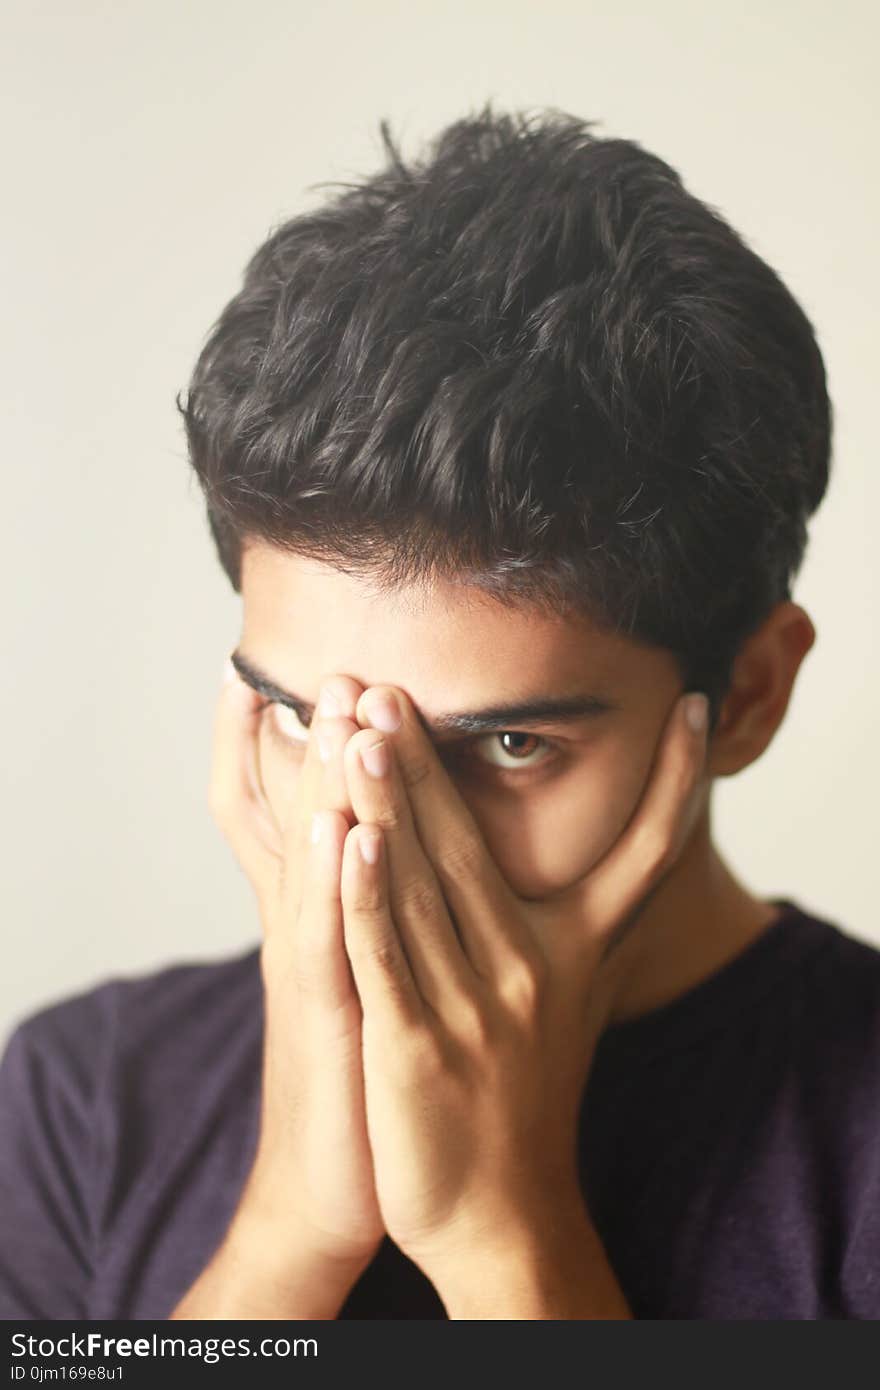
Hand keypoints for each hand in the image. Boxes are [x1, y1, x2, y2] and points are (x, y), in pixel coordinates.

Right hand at [207, 662, 384, 1270]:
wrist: (334, 1179)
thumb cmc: (361, 1066)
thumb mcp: (364, 970)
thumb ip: (371, 907)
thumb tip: (397, 849)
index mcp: (316, 916)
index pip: (286, 814)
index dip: (281, 748)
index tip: (295, 678)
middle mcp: (303, 931)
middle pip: (291, 819)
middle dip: (309, 740)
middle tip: (331, 666)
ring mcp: (309, 971)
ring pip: (306, 862)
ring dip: (318, 784)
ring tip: (335, 711)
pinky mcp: (327, 1018)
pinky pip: (325, 938)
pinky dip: (330, 880)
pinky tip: (341, 825)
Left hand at [335, 685, 708, 1283]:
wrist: (500, 1215)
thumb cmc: (525, 1097)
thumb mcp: (571, 1006)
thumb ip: (577, 931)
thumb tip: (609, 866)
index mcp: (575, 956)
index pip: (641, 856)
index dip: (674, 784)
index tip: (694, 708)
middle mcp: (532, 972)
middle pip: (479, 846)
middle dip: (430, 759)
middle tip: (397, 683)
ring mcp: (474, 1010)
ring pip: (424, 886)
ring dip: (389, 801)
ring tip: (364, 724)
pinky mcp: (417, 1049)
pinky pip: (387, 957)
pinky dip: (366, 894)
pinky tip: (351, 835)